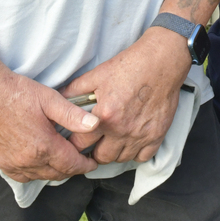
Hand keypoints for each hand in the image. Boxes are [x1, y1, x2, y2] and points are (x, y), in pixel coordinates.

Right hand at [0, 69, 100, 181]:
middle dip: (72, 169)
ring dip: (54, 171)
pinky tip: (39, 162)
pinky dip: (34, 173)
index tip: (92, 163)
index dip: (85, 165)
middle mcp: (28, 160)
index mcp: (43, 146)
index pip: (71, 164)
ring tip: (62, 160)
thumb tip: (95, 124)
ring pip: (41, 177)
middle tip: (80, 160)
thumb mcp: (49, 99)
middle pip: (58, 174)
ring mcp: (12, 164)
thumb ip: (73, 115)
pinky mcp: (0, 162)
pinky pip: (23, 176)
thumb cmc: (17, 93)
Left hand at [63, 27, 189, 163]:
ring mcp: (141, 135)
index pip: (80, 143)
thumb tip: (58, 97)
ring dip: (115, 152)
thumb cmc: (131, 65)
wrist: (162, 61)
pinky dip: (136, 153)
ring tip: (113, 140)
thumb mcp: (98, 74)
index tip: (77, 139)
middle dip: (94, 151)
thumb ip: (75, 89)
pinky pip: (143, 157)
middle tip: (96, 142)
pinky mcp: (157, 135)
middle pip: (101, 157)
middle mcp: (122, 130)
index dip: (75, 142)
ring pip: (121, 159)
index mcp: (104, 116)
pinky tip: (131, 141)